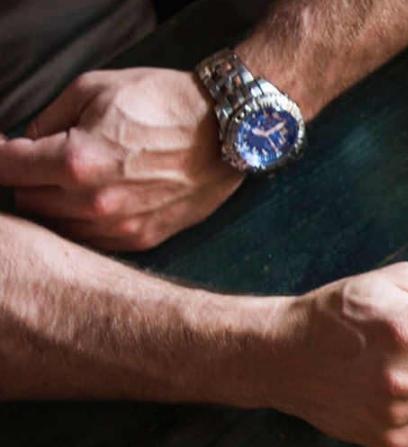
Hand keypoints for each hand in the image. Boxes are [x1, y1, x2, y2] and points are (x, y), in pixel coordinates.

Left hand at [0, 68, 241, 250]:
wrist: (229, 129)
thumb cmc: (164, 102)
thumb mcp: (94, 88)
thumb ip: (48, 119)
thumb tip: (26, 144)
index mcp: (74, 160)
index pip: (5, 168)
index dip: (0, 155)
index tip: (5, 150)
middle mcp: (92, 201)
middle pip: (25, 201)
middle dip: (27, 179)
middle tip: (45, 162)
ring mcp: (118, 226)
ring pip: (55, 226)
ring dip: (55, 205)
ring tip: (75, 182)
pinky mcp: (142, 238)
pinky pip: (91, 241)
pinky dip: (84, 223)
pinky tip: (98, 200)